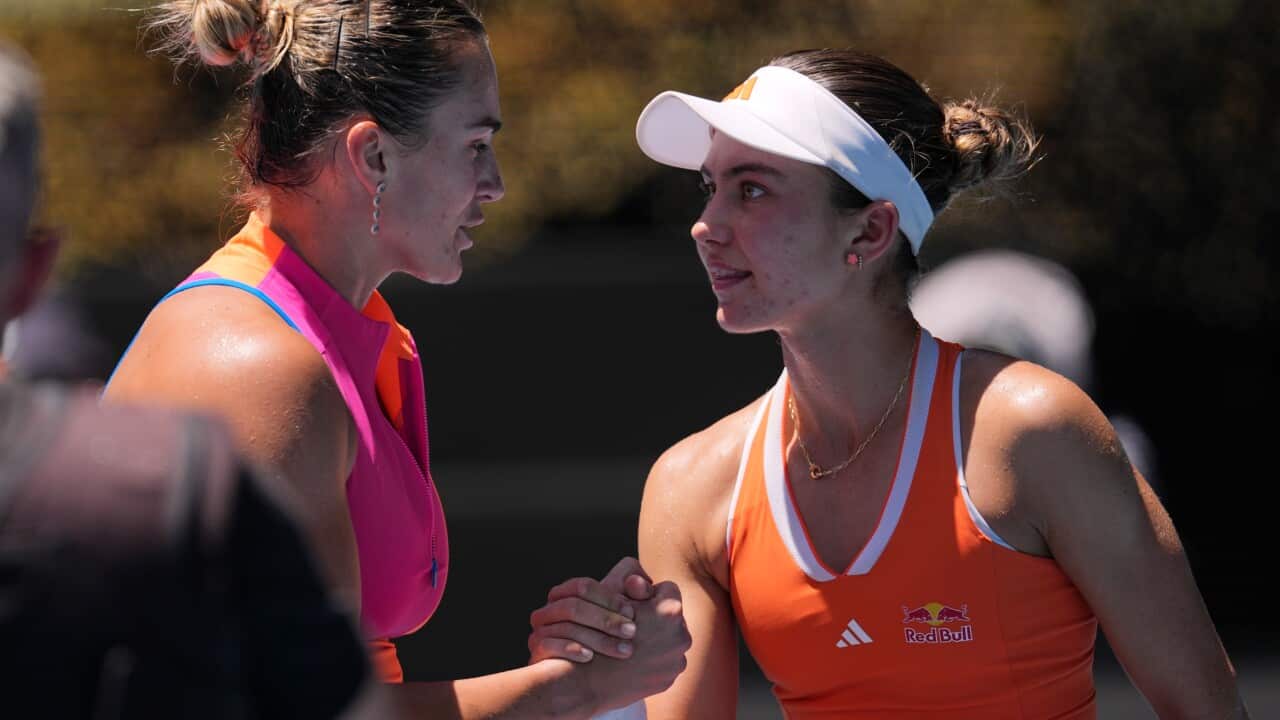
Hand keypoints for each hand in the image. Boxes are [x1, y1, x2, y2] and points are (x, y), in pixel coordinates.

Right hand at [528, 557, 654, 663]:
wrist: (589, 679)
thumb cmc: (612, 637)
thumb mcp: (626, 614)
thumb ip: (637, 593)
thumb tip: (636, 584)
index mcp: (568, 593)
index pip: (583, 587)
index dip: (609, 597)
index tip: (633, 612)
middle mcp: (551, 609)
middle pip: (574, 606)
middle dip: (606, 619)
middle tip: (632, 632)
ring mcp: (541, 629)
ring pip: (565, 627)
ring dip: (597, 638)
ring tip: (624, 650)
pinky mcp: (537, 651)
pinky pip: (548, 645)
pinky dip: (570, 649)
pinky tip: (590, 658)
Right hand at [570, 579, 690, 713]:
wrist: (585, 680)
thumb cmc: (593, 631)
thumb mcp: (609, 595)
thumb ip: (631, 581)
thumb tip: (642, 579)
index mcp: (670, 611)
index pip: (667, 590)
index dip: (647, 594)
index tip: (633, 604)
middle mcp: (682, 637)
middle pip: (672, 618)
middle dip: (656, 618)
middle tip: (631, 625)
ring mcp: (676, 662)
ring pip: (669, 641)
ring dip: (656, 640)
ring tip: (631, 643)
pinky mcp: (669, 680)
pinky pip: (665, 663)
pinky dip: (652, 661)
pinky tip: (632, 661)